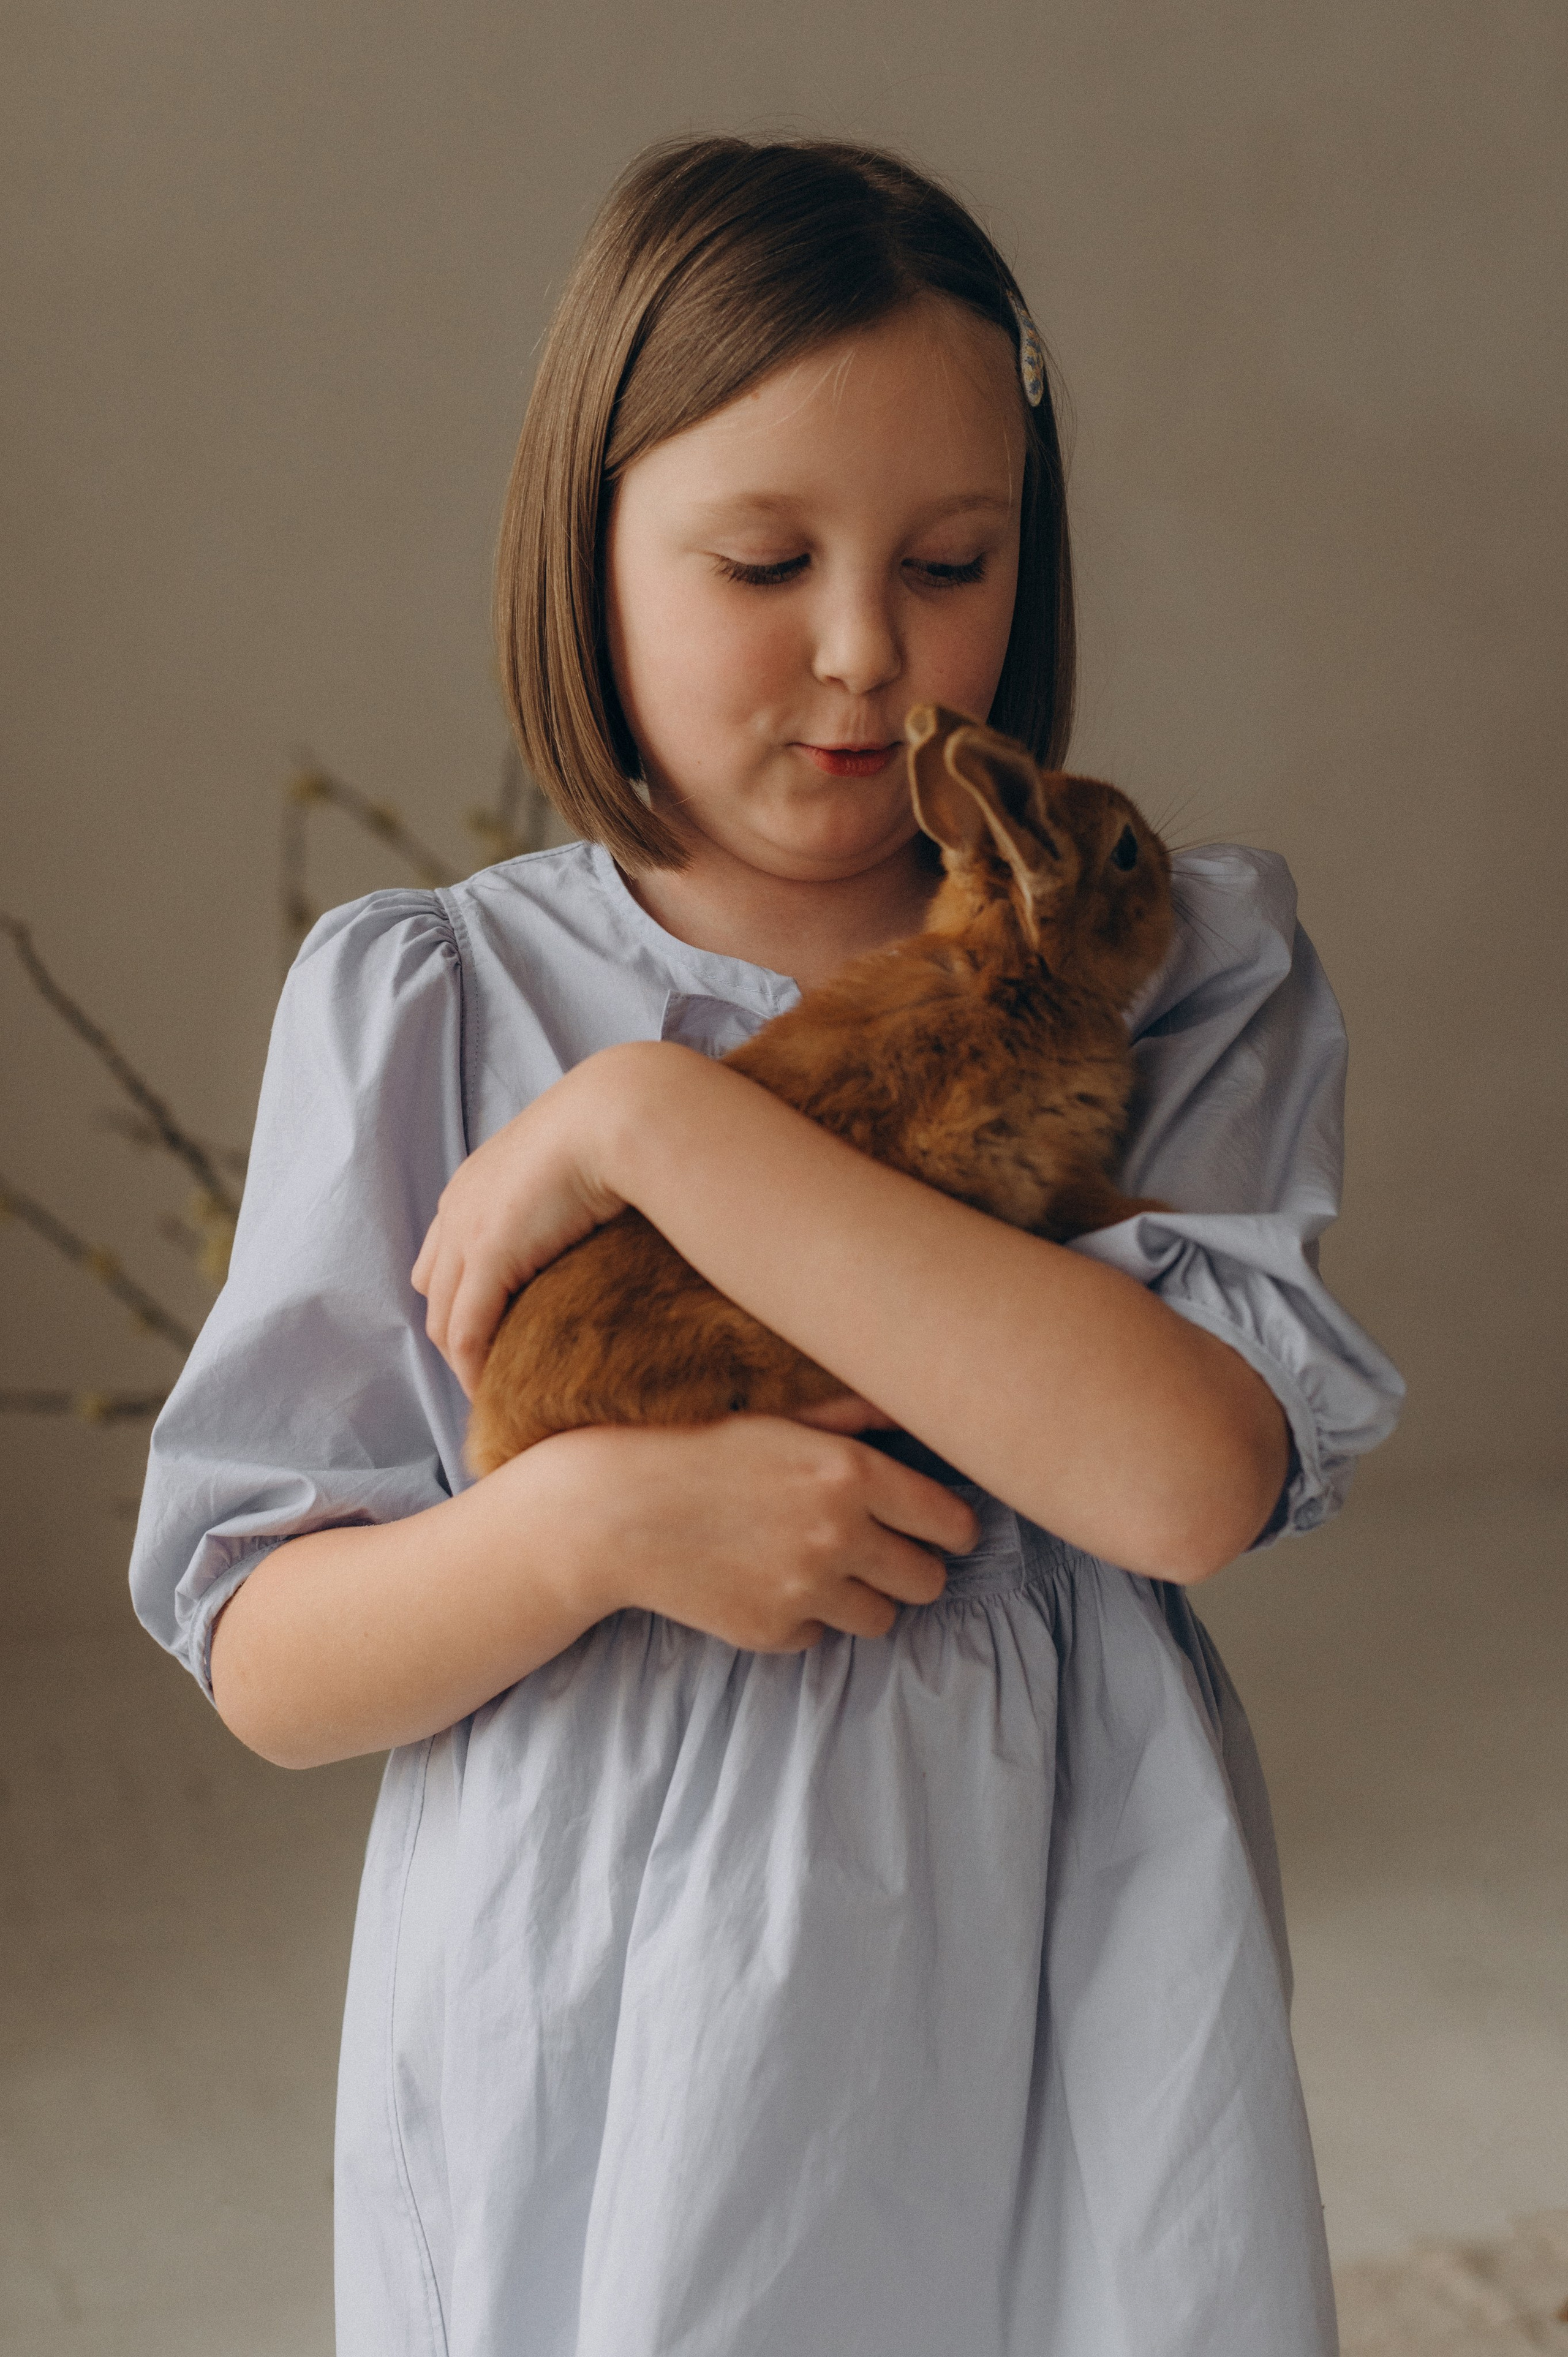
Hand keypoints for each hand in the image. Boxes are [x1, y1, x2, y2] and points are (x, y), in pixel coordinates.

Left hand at [413, 1049, 638, 1394]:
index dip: (463, 1299)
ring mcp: (467, 1233)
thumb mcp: (573, 1168)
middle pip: (434, 1291)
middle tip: (493, 1371)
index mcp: (473, 1185)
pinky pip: (466, 1331)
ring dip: (464, 1360)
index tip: (495, 1335)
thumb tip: (587, 1224)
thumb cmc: (613, 1133)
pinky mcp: (488, 1256)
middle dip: (457, 1334)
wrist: (617, 1114)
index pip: (445, 1256)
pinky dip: (475, 1367)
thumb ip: (560, 1199)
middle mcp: (457, 1209)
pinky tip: (498, 1390)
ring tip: (497, 1391)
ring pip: (443, 1318)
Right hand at [558, 1415, 976, 1649]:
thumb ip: (853, 1416)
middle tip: (883, 1552)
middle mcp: (840, 1534)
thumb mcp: (782, 1416)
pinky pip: (820, 1637)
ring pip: (881, 1619)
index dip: (954, 1529)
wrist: (615, 1509)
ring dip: (862, 1598)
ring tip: (821, 1567)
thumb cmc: (701, 1447)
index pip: (952, 1523)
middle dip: (911, 1568)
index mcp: (852, 1472)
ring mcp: (807, 1590)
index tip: (945, 1531)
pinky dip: (803, 1618)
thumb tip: (910, 1405)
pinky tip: (766, 1581)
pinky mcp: (773, 1632)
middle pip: (928, 1581)